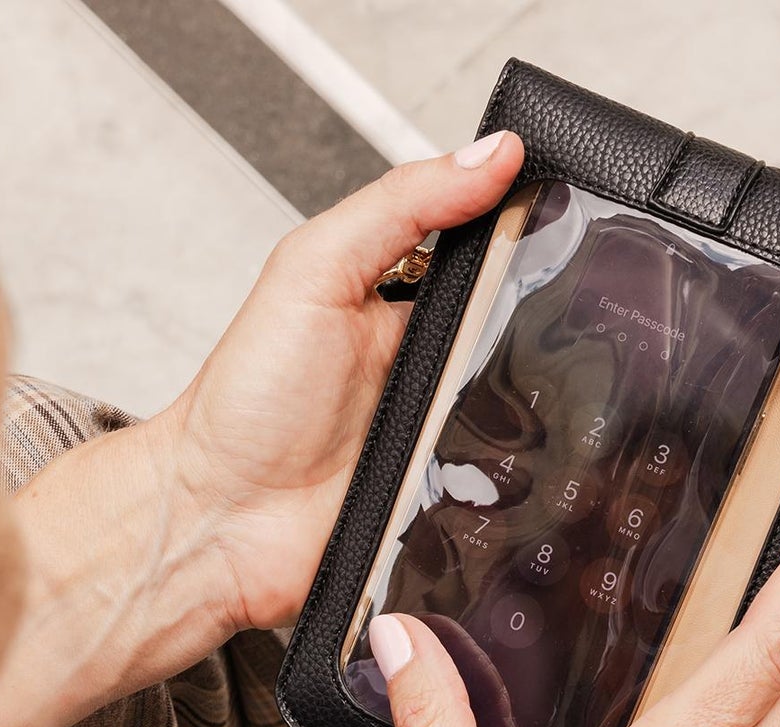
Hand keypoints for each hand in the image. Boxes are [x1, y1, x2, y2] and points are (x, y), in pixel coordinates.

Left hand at [166, 130, 525, 631]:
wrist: (220, 517)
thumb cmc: (247, 401)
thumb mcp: (313, 268)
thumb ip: (399, 205)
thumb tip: (491, 156)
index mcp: (405, 303)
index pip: (492, 255)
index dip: (527, 233)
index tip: (559, 214)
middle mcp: (433, 370)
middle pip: (525, 338)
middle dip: (544, 331)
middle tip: (524, 325)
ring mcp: (447, 436)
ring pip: (531, 417)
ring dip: (530, 410)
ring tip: (490, 397)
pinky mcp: (454, 502)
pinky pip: (508, 489)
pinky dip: (512, 480)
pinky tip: (494, 465)